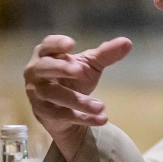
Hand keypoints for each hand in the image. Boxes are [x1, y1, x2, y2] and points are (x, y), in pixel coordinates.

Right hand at [24, 35, 131, 161]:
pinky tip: (101, 119)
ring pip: (54, 95)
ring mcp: (37, 93)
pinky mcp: (44, 113)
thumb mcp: (88, 66)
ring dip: (77, 100)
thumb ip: (105, 54)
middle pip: (43, 68)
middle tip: (79, 70)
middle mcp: (36, 72)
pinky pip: (63, 115)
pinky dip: (83, 118)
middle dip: (61, 69)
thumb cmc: (70, 79)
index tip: (71, 44)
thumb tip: (127, 43)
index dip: (56, 44)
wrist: (60, 112)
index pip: (46, 45)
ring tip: (100, 106)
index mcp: (45, 55)